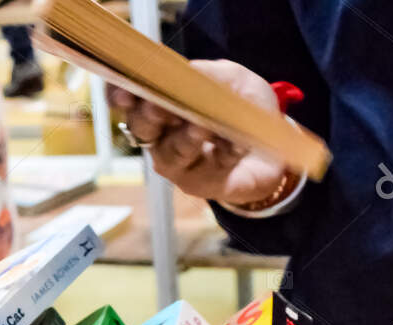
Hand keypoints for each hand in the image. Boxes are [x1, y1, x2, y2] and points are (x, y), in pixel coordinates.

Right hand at [109, 61, 293, 207]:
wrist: (274, 145)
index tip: (125, 92)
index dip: (118, 94)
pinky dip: (224, 153)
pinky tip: (239, 144)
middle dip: (147, 116)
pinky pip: (207, 169)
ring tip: (201, 127)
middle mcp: (160, 135)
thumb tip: (188, 73)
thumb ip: (208, 74)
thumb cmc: (243, 108)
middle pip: (140, 127)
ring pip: (169, 154)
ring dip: (185, 139)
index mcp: (160, 102)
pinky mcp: (199, 184)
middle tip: (158, 105)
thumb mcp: (232, 79)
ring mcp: (177, 163)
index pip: (127, 96)